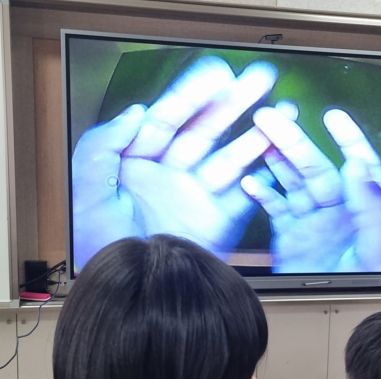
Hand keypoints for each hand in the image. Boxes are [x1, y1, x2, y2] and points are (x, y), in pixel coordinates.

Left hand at [72, 57, 278, 268]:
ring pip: (232, 159)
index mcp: (139, 164)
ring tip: (284, 116)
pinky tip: (277, 158)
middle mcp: (171, 176)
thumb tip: (135, 112)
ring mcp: (197, 198)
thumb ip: (104, 145)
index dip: (194, 95)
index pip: (169, 120)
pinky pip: (244, 196)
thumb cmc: (101, 248)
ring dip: (257, 137)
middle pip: (207, 132)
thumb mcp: (88, 192)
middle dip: (234, 105)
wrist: (130, 294)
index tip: (219, 74)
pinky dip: (263, 179)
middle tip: (261, 81)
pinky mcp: (217, 223)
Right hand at [240, 107, 380, 272]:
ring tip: (258, 136)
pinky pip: (276, 206)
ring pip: (292, 181)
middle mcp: (336, 208)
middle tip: (272, 118)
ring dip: (276, 158)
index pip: (356, 164)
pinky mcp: (291, 234)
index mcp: (362, 206)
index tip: (334, 118)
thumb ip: (369, 205)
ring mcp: (312, 219)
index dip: (348, 138)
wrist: (341, 308)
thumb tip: (356, 164)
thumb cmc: (367, 281)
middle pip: (314, 167)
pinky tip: (250, 180)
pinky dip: (262, 192)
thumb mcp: (377, 247)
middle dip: (293, 141)